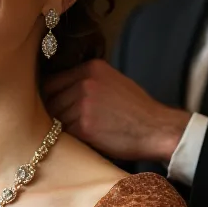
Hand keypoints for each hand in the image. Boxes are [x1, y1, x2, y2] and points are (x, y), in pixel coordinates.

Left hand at [43, 59, 190, 163]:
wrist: (156, 128)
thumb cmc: (136, 108)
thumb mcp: (113, 81)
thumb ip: (87, 80)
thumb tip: (59, 89)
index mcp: (91, 68)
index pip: (53, 81)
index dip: (51, 96)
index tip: (54, 106)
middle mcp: (85, 82)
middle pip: (51, 99)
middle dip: (55, 112)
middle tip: (65, 122)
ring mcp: (84, 103)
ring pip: (56, 117)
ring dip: (63, 126)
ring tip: (81, 130)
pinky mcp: (84, 126)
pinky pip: (65, 132)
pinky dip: (71, 137)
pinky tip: (85, 138)